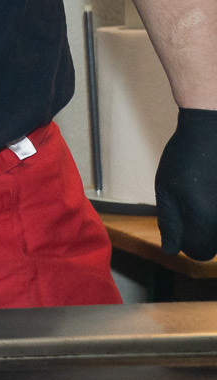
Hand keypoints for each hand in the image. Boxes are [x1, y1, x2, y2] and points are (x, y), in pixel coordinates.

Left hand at [157, 107, 216, 260]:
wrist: (214, 127)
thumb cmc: (186, 156)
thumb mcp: (167, 189)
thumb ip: (170, 223)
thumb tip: (171, 250)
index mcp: (206, 220)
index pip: (199, 253)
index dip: (186, 239)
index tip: (182, 215)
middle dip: (203, 231)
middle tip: (195, 199)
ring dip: (214, 220)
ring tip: (208, 192)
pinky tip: (213, 186)